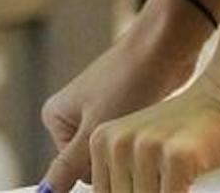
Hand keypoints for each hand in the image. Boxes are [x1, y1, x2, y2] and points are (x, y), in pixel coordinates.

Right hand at [39, 8, 204, 192]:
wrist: (163, 46)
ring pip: (114, 155)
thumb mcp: (94, 131)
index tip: (117, 163)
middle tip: (132, 147)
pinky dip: (140, 144)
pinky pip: (128, 143)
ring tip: (143, 136)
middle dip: (115, 163)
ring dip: (130, 154)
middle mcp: (75, 114)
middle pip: (93, 165)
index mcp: (56, 117)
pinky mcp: (125, 110)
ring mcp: (101, 111)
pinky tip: (151, 131)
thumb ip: (68, 167)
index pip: (73, 173)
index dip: (98, 173)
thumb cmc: (126, 81)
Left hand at [85, 71, 219, 192]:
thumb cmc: (185, 134)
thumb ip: (122, 178)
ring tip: (178, 177)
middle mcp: (115, 143)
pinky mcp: (176, 156)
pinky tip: (191, 179)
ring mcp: (145, 148)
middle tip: (165, 179)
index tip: (149, 181)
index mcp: (100, 142)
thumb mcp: (140, 149)